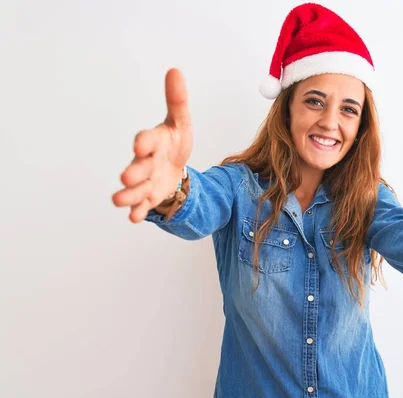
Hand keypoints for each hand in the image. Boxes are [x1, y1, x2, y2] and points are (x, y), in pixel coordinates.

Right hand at [112, 68, 193, 222]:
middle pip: (138, 167)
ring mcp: (145, 181)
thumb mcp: (180, 123)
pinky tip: (135, 217)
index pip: (147, 140)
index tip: (140, 144)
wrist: (174, 167)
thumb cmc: (173, 143)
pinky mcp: (149, 197)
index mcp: (152, 142)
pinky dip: (138, 211)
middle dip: (133, 172)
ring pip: (134, 189)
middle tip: (126, 176)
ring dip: (127, 194)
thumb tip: (175, 70)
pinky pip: (141, 205)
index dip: (144, 142)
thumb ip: (177, 101)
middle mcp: (145, 162)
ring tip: (119, 200)